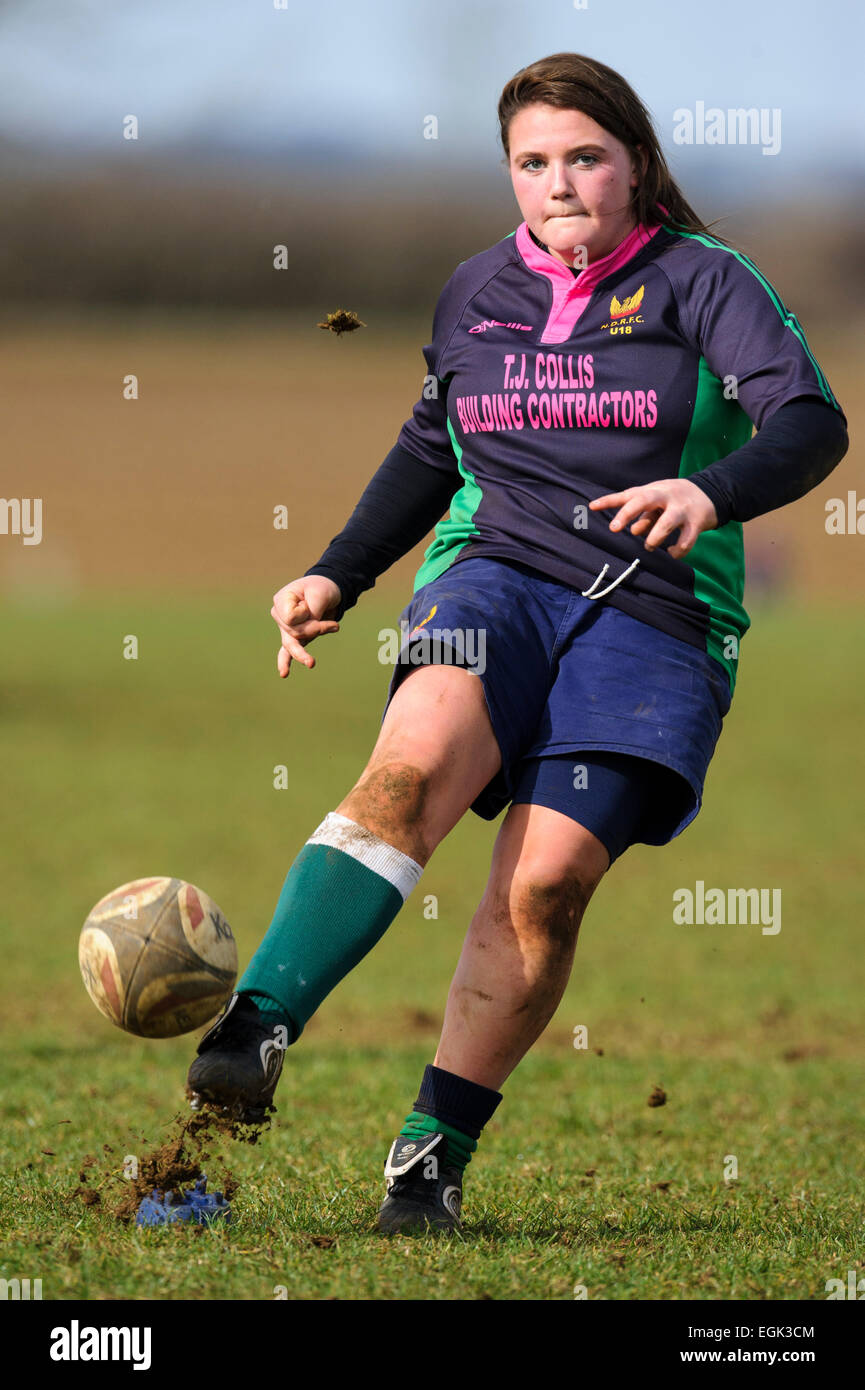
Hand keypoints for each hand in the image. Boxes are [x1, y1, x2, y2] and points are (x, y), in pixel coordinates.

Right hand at [271, 575, 341, 677]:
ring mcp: (286, 628)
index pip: (291, 618)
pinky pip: (286, 652)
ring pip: (291, 645)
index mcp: (281, 600)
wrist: (328, 591)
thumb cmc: (322, 588)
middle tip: (335, 626)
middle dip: (316, 630)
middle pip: (294, 632)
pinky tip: (284, 674)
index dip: (306, 615)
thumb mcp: (320, 594)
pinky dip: (285, 662)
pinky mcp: (295, 638)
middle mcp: (280, 615)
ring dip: (305, 653)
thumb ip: (313, 613)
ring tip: (311, 663)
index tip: (311, 605)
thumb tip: (311, 635)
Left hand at [589, 478, 717, 559]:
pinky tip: (672, 553)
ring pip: (666, 523)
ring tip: (650, 545)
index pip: (628, 494)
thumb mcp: (657, 503)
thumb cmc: (675, 500)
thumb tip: (632, 531)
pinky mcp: (697, 523)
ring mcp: (682, 509)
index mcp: (654, 491)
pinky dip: (677, 551)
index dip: (609, 500)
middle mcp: (667, 496)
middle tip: (614, 528)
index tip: (592, 506)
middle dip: (628, 513)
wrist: (711, 493)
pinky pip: (685, 541)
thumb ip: (643, 515)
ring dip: (654, 538)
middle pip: (644, 499)